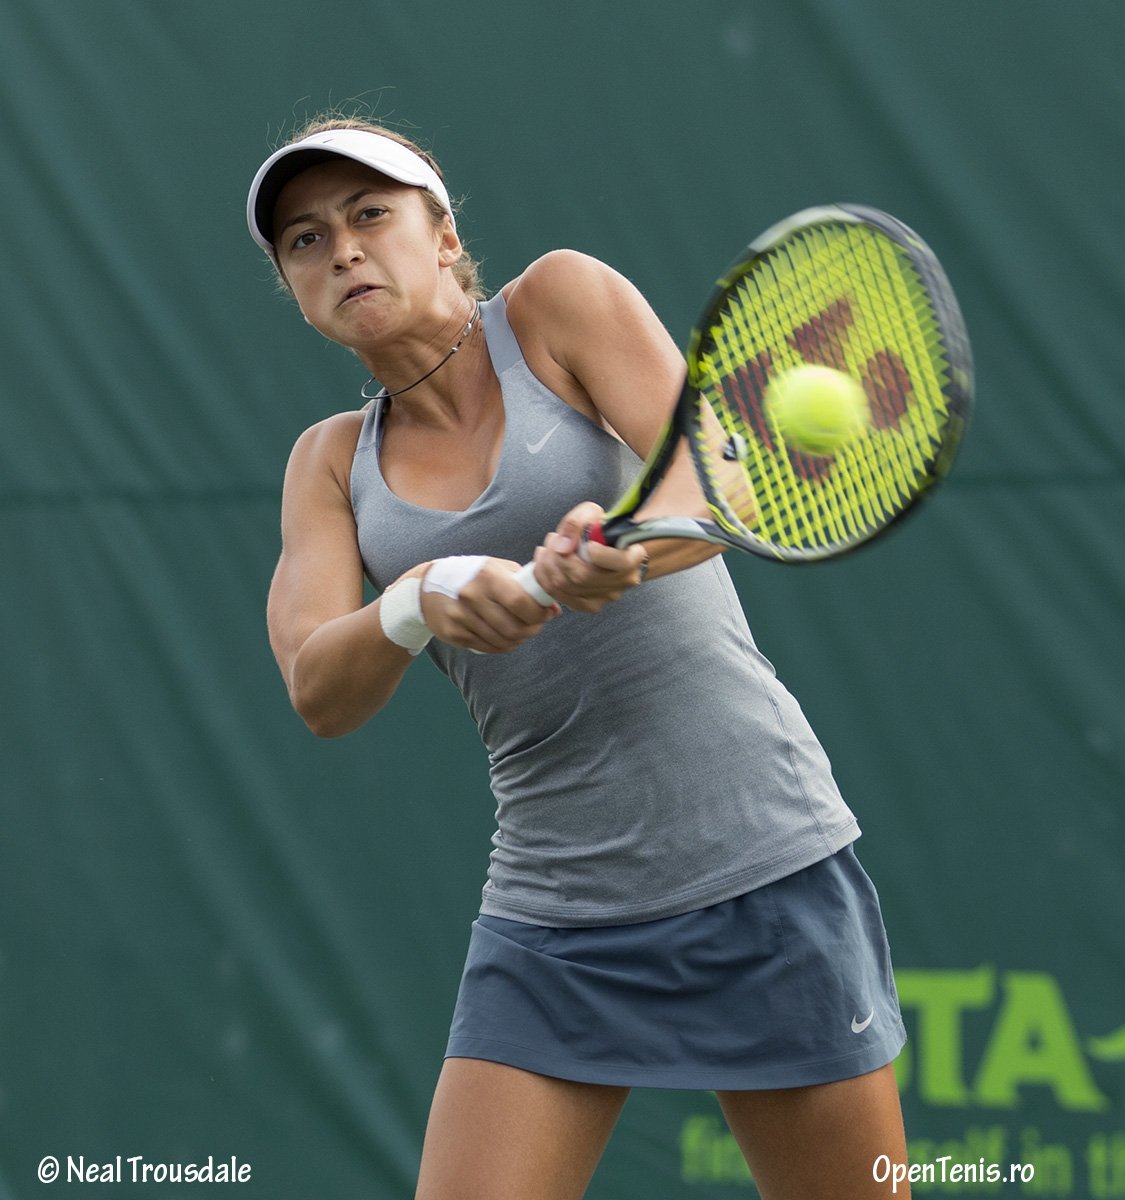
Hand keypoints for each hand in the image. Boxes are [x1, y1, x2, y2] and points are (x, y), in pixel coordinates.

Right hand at [419, 558, 558, 652]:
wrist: (426, 587)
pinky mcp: (454, 634)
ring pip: (503, 641)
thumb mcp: (496, 569)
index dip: (538, 613)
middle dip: (532, 630)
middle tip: (535, 625)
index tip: (545, 613)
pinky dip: (502, 646)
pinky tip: (504, 636)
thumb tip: (553, 609)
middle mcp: (471, 596)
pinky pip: (488, 648)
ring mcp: (461, 617)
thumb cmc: (471, 575)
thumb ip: (525, 585)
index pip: (520, 602)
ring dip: (518, 640)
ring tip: (521, 631)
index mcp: (486, 576)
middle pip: (514, 627)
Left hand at [529, 502, 648, 612]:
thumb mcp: (593, 514)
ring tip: (548, 548)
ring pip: (568, 587)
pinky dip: (546, 579)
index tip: (587, 543)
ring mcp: (606, 596)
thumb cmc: (602, 530)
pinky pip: (561, 596)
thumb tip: (562, 546)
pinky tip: (544, 564)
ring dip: (549, 565)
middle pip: (583, 576)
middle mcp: (622, 581)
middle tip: (553, 539)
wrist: (608, 547)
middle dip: (559, 557)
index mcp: (632, 557)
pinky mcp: (590, 605)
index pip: (619, 562)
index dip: (598, 554)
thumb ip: (578, 521)